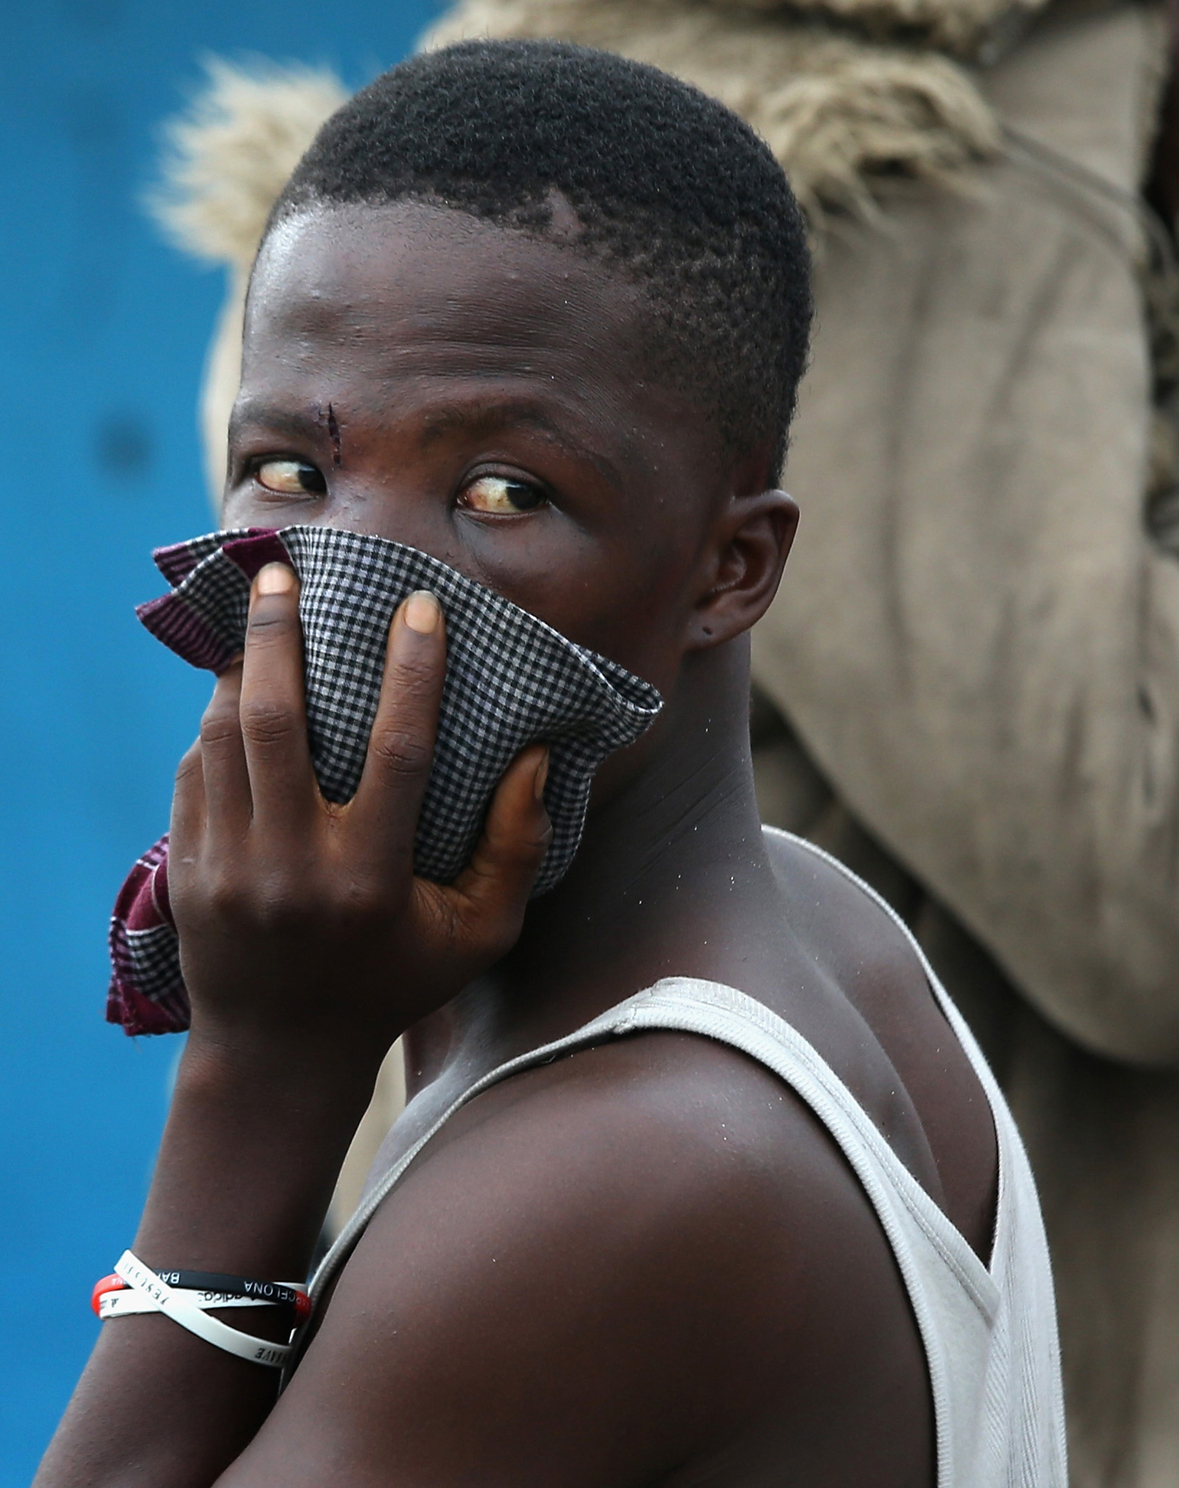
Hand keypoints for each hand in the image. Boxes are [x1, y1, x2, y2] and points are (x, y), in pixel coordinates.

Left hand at [168, 563, 550, 1061]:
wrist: (277, 1057)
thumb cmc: (395, 984)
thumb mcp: (479, 934)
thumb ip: (518, 848)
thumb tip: (537, 755)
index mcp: (370, 880)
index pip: (398, 752)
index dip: (414, 671)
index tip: (421, 605)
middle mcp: (292, 869)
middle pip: (277, 724)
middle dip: (277, 637)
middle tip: (282, 574)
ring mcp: (229, 869)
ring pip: (224, 738)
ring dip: (239, 668)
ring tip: (257, 615)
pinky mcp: (189, 872)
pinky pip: (196, 772)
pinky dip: (216, 724)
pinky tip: (236, 692)